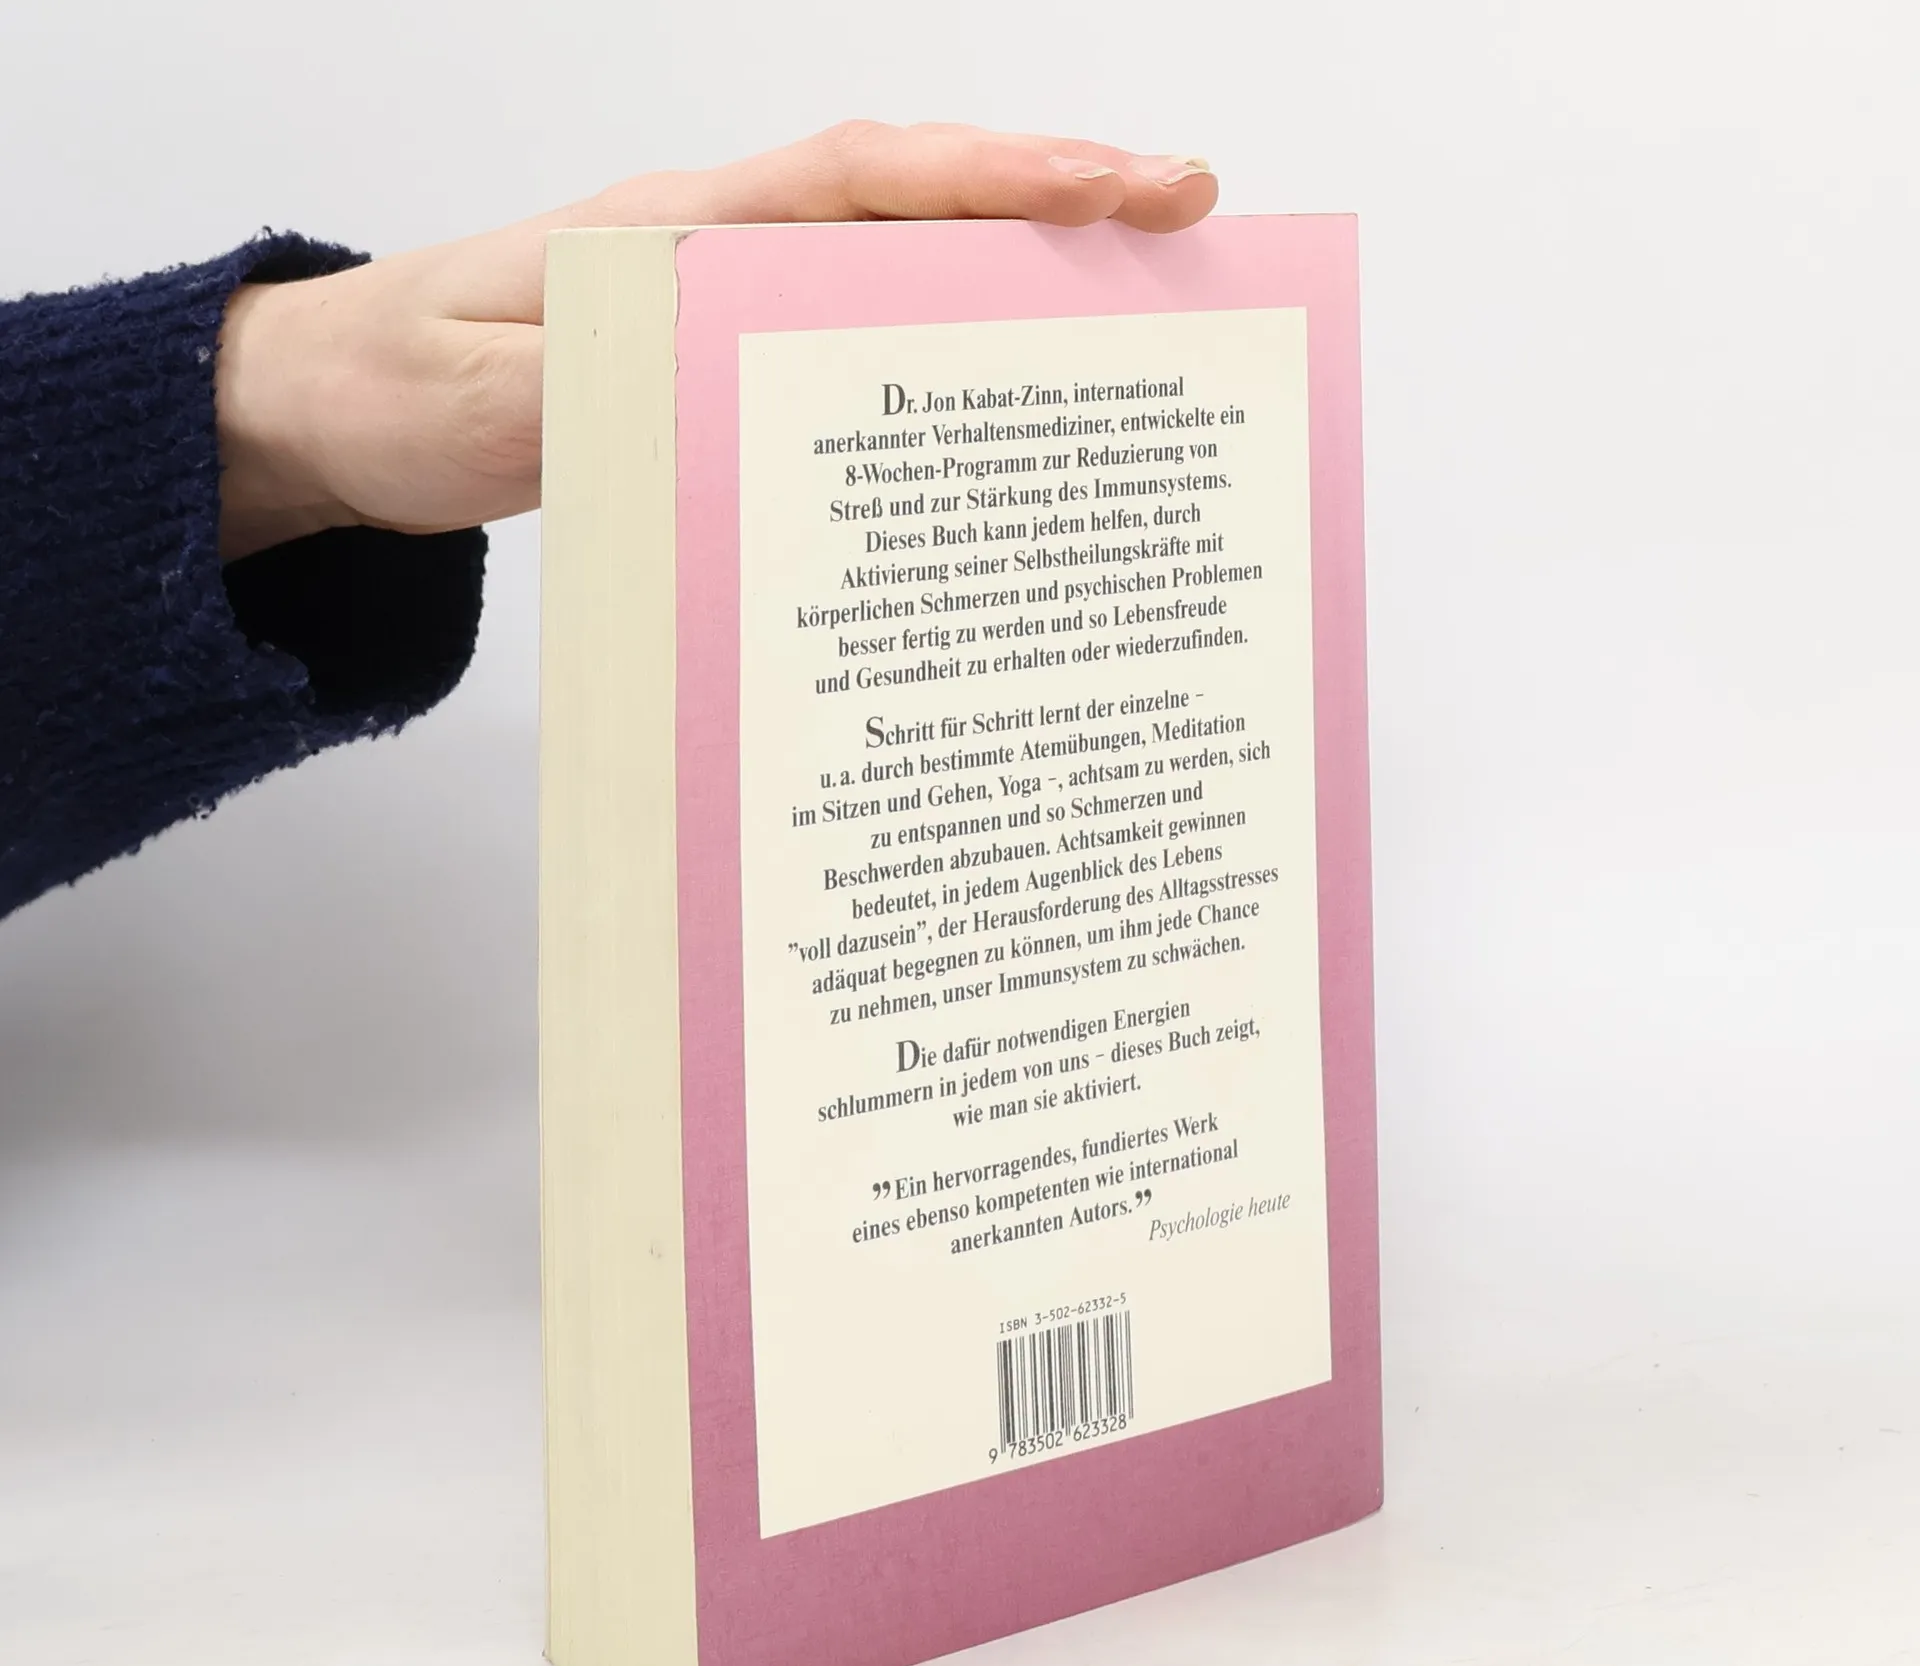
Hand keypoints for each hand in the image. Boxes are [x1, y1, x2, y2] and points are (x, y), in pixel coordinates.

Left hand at [214, 122, 1216, 560]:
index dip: (997, 179)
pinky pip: (853, 348)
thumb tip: (729, 389)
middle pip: (917, 211)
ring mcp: (728, 304)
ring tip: (1134, 323)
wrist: (334, 407)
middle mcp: (722, 249)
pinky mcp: (722, 366)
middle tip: (1188, 240)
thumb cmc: (396, 386)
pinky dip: (937, 361)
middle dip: (1056, 218)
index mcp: (680, 229)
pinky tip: (994, 404)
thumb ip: (598, 394)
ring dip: (1012, 287)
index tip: (1120, 188)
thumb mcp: (481, 401)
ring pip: (899, 275)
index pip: (865, 181)